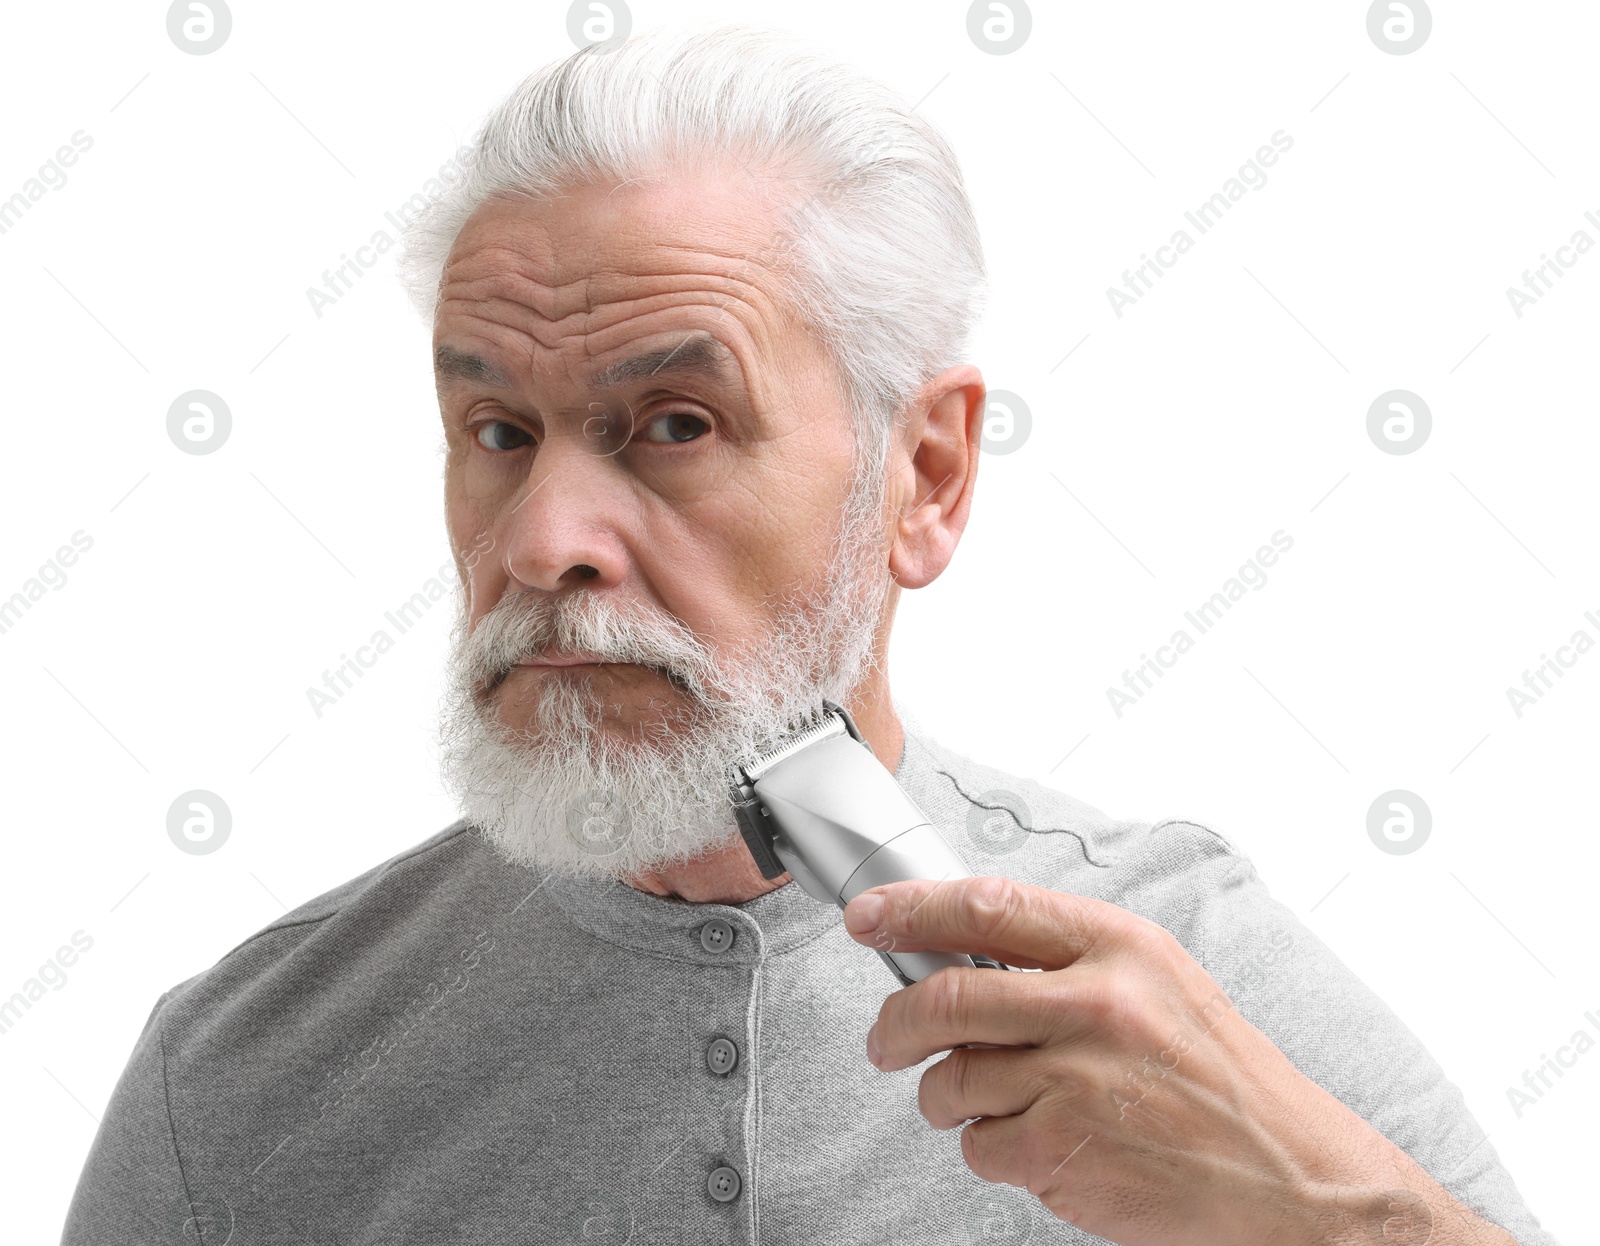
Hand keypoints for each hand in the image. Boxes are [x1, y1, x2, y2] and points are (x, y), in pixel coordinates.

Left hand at [841, 876, 1512, 1245]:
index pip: (986, 905)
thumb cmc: (1218, 1076)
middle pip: (944, 998)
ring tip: (986, 1103)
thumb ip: (1064, 960)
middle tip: (886, 1040)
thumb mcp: (1156, 982)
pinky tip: (1038, 1142)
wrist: (1290, 1176)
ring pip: (950, 1080)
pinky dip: (989, 1149)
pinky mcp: (1065, 1151)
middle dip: (894, 1024)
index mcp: (1118, 947)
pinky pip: (979, 1145)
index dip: (909, 907)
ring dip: (945, 1098)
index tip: (867, 916)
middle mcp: (1096, 1005)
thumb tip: (956, 952)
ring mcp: (1077, 1081)